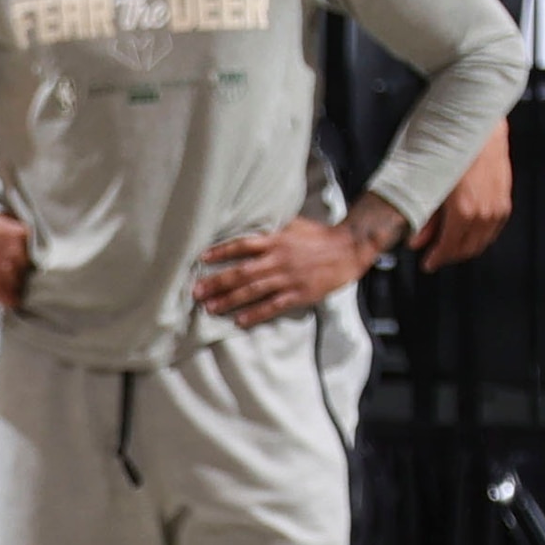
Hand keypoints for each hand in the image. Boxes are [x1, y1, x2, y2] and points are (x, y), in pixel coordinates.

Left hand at [193, 210, 376, 325]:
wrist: (349, 249)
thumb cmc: (318, 236)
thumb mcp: (293, 225)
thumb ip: (270, 228)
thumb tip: (247, 223)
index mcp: (276, 240)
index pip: (242, 245)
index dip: (221, 251)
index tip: (201, 259)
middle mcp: (279, 259)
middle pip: (242, 272)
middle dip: (216, 283)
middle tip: (195, 292)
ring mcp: (289, 278)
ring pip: (253, 291)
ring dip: (229, 300)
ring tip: (209, 308)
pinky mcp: (300, 294)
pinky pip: (273, 306)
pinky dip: (255, 314)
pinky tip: (239, 321)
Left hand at [419, 123, 513, 269]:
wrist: (479, 129)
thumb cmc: (452, 151)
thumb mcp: (429, 186)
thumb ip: (425, 217)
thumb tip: (416, 241)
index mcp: (464, 212)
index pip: (450, 248)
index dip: (437, 259)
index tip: (427, 264)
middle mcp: (485, 212)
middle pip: (467, 249)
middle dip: (449, 255)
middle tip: (435, 256)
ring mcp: (498, 206)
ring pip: (482, 241)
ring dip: (465, 247)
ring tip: (447, 244)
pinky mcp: (505, 199)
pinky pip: (493, 228)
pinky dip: (479, 235)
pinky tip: (466, 231)